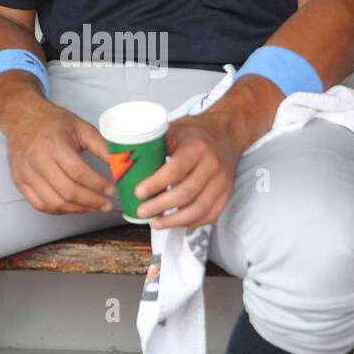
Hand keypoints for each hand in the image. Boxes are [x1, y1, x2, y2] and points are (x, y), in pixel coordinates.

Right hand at [0, 91, 115, 215]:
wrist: (22, 118)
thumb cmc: (53, 122)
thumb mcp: (81, 127)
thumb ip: (102, 147)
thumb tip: (120, 165)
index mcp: (53, 144)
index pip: (79, 172)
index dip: (98, 185)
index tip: (111, 189)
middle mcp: (37, 160)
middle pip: (68, 191)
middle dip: (91, 202)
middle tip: (106, 204)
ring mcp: (26, 173)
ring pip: (54, 203)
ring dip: (77, 209)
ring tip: (92, 207)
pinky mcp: (19, 181)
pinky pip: (40, 205)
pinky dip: (59, 210)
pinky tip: (73, 206)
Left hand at [133, 110, 241, 229]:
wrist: (226, 133)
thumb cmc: (196, 132)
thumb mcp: (174, 129)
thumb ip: (154, 145)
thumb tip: (125, 161)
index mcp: (197, 148)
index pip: (175, 170)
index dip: (155, 184)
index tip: (138, 193)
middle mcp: (212, 165)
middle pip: (186, 193)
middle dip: (160, 207)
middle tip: (142, 212)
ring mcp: (222, 181)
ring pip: (199, 209)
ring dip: (175, 221)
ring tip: (156, 223)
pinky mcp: (227, 193)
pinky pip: (210, 215)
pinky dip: (192, 223)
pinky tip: (177, 223)